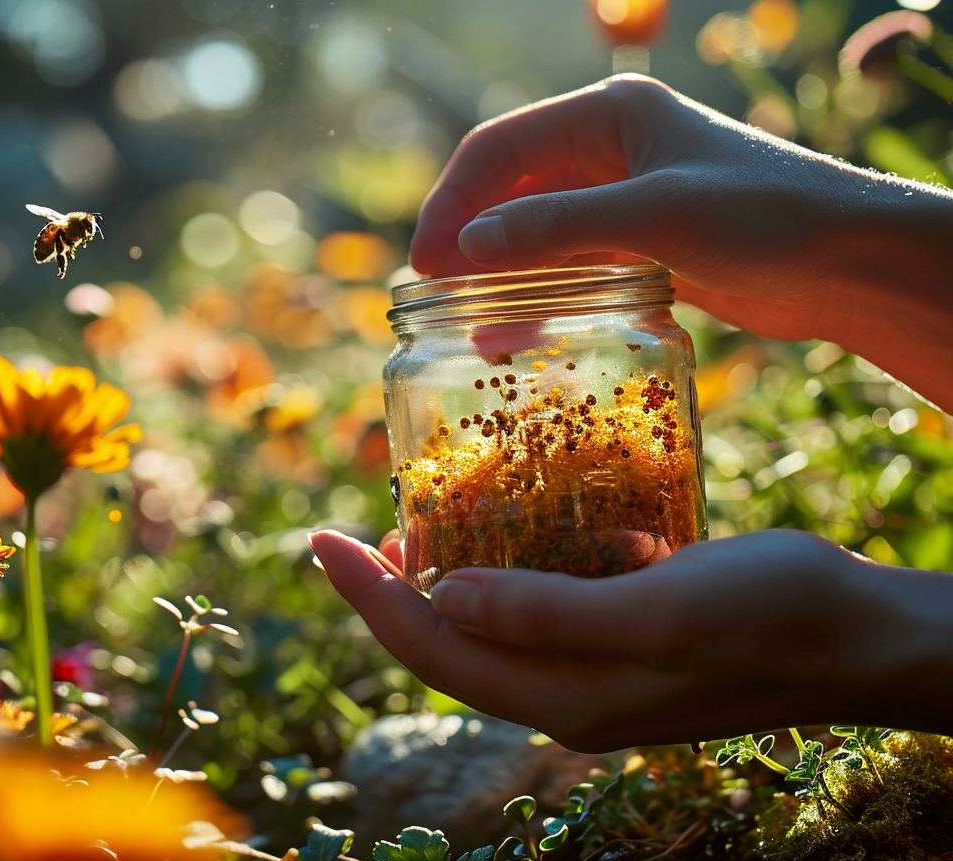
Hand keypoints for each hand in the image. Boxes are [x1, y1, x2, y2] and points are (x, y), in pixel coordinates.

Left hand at [309, 528, 950, 751]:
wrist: (867, 632)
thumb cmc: (774, 617)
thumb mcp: (656, 612)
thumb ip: (545, 612)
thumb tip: (443, 594)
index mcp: (563, 697)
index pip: (432, 649)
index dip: (367, 596)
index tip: (318, 538)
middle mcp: (567, 692)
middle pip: (448, 643)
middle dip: (389, 589)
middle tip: (353, 527)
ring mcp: (595, 665)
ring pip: (490, 623)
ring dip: (442, 575)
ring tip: (410, 519)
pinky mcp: (623, 633)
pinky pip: (541, 604)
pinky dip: (507, 565)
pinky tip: (504, 520)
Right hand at [410, 74, 952, 410]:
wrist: (848, 262)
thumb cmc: (765, 217)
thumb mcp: (654, 217)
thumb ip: (557, 228)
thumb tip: (466, 249)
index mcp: (609, 115)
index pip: (498, 148)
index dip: (452, 203)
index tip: (425, 263)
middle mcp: (609, 149)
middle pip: (509, 190)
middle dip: (468, 241)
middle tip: (436, 296)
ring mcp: (622, 198)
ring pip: (534, 232)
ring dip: (498, 274)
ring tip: (469, 324)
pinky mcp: (637, 244)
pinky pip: (566, 265)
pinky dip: (537, 295)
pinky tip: (514, 334)